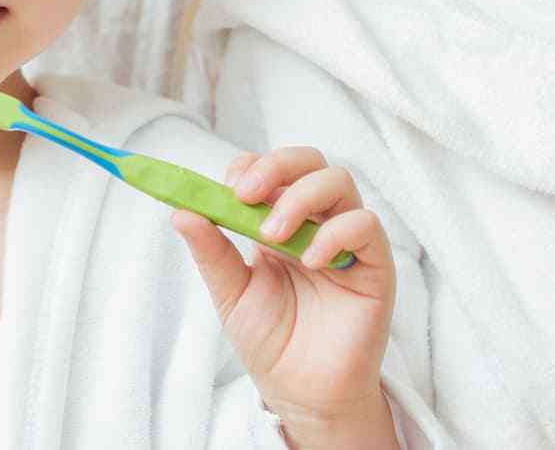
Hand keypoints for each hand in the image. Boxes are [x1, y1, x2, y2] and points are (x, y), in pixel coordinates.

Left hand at [174, 146, 396, 449]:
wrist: (302, 394)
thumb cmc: (271, 342)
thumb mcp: (232, 293)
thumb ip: (212, 252)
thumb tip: (180, 210)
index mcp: (281, 221)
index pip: (273, 170)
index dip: (251, 167)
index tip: (226, 188)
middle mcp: (317, 222)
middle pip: (310, 162)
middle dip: (277, 166)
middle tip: (246, 193)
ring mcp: (347, 239)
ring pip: (339, 181)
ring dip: (300, 196)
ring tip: (271, 235)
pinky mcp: (374, 263)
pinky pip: (365, 225)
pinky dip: (335, 233)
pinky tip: (309, 261)